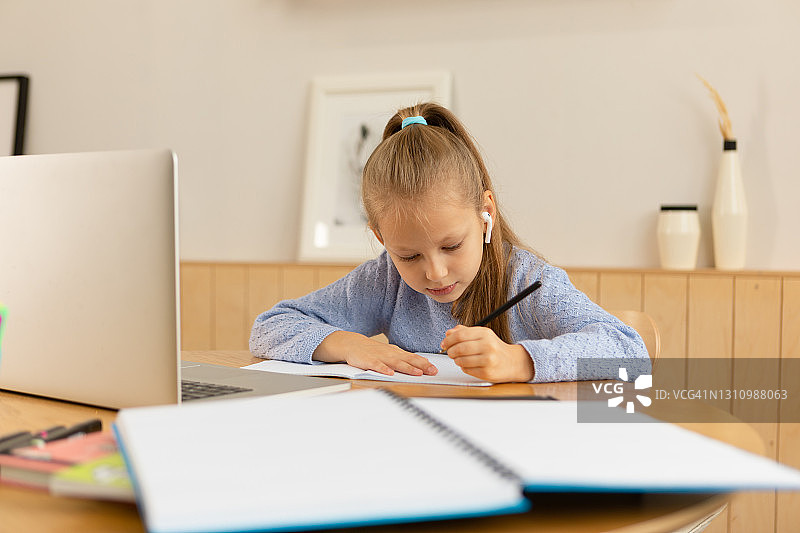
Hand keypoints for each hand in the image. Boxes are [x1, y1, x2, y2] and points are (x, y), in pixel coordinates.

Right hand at [313, 331, 437, 375]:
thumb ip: (404, 359)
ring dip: (407, 368)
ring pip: (395, 363)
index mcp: (396, 353)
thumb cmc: (372, 350)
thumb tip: (421, 364)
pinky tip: (390, 373)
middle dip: (421, 366)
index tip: (435, 369)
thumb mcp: (390, 353)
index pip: (413, 358)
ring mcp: (379, 357)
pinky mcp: (368, 361)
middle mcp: (390, 354)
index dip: (424, 363)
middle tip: (432, 371)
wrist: (352, 343)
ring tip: (417, 373)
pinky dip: (383, 369)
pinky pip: (377, 366)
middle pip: (408, 360)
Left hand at [440, 325, 533, 382]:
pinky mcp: (487, 373)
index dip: (448, 340)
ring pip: (461, 360)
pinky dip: (464, 367)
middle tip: (450, 352)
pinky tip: (469, 364)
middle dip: (450, 351)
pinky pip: (467, 370)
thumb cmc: (494, 348)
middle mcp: (488, 346)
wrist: (512, 362)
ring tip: (460, 358)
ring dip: (456, 360)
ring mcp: (488, 360)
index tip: (444, 343)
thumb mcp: (482, 335)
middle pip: (459, 348)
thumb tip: (448, 333)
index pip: (460, 335)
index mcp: (485, 333)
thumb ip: (464, 332)